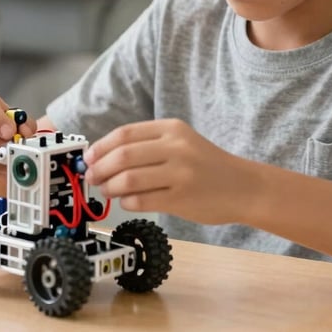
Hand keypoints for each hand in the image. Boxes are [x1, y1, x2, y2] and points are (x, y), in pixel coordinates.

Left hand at [84, 118, 248, 223]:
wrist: (243, 187)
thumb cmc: (206, 165)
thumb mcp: (181, 142)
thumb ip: (148, 145)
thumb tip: (103, 157)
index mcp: (172, 128)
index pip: (125, 134)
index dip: (101, 147)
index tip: (88, 158)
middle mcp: (176, 147)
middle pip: (123, 156)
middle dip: (100, 168)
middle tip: (92, 178)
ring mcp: (180, 173)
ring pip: (128, 179)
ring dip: (110, 187)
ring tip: (107, 191)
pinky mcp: (182, 198)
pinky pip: (142, 200)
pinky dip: (127, 202)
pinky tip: (127, 202)